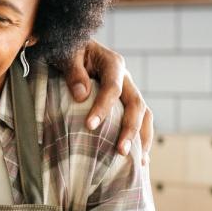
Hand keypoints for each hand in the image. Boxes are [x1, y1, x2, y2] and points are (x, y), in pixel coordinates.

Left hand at [58, 40, 152, 166]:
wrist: (72, 48)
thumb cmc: (67, 50)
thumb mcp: (66, 54)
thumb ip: (73, 71)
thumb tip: (81, 95)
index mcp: (113, 63)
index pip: (113, 87)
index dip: (103, 107)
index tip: (89, 126)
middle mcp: (126, 78)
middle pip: (136, 104)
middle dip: (130, 129)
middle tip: (120, 151)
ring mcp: (128, 92)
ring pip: (144, 115)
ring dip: (141, 138)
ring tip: (137, 162)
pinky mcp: (126, 104)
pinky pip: (140, 122)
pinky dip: (141, 140)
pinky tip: (139, 161)